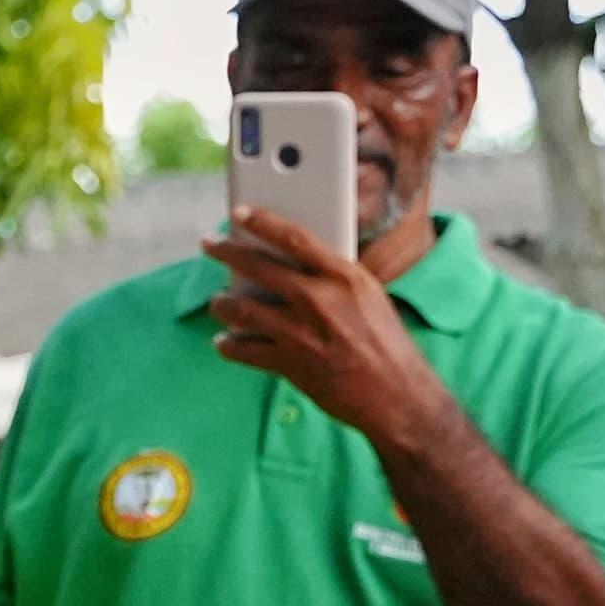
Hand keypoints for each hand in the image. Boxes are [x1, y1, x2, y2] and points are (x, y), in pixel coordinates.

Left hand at [204, 207, 451, 444]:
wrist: (395, 394)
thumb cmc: (386, 343)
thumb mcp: (368, 296)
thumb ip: (333, 278)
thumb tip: (297, 265)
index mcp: (343, 276)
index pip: (295, 237)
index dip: (263, 221)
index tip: (240, 212)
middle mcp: (318, 299)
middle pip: (258, 267)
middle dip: (226, 252)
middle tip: (209, 245)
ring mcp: (300, 332)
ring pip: (242, 309)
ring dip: (222, 303)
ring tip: (217, 301)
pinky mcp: (289, 363)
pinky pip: (245, 350)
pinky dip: (229, 345)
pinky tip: (223, 342)